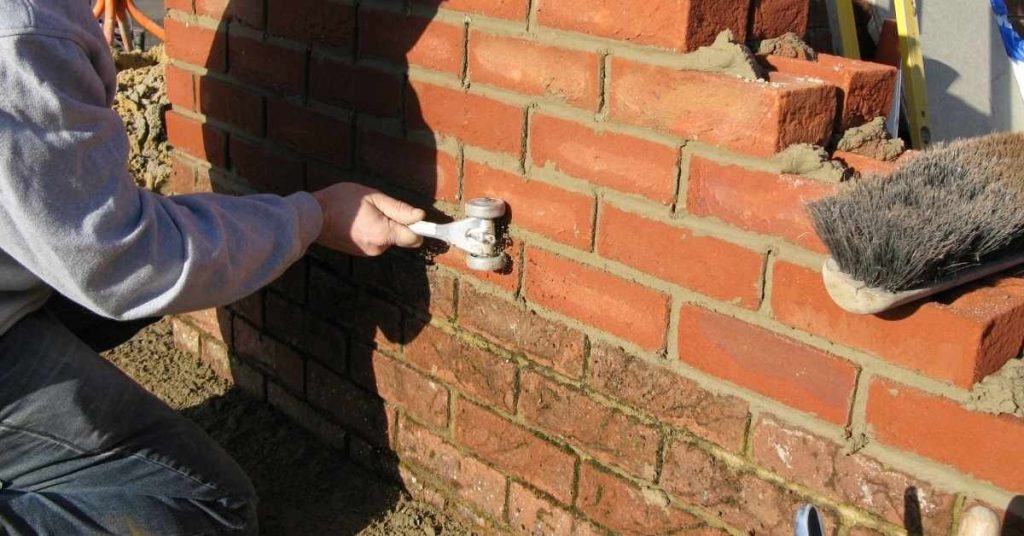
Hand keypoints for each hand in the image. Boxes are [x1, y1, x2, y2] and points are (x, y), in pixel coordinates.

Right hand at [311, 183, 425, 255]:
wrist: (311, 217)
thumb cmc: (341, 202)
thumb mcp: (372, 197)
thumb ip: (398, 209)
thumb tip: (420, 216)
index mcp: (383, 233)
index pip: (415, 238)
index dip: (420, 228)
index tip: (421, 219)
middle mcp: (378, 248)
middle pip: (401, 237)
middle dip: (398, 224)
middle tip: (380, 208)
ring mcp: (368, 252)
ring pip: (388, 239)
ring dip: (383, 227)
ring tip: (364, 213)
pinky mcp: (360, 252)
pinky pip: (376, 241)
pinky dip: (373, 232)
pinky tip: (358, 221)